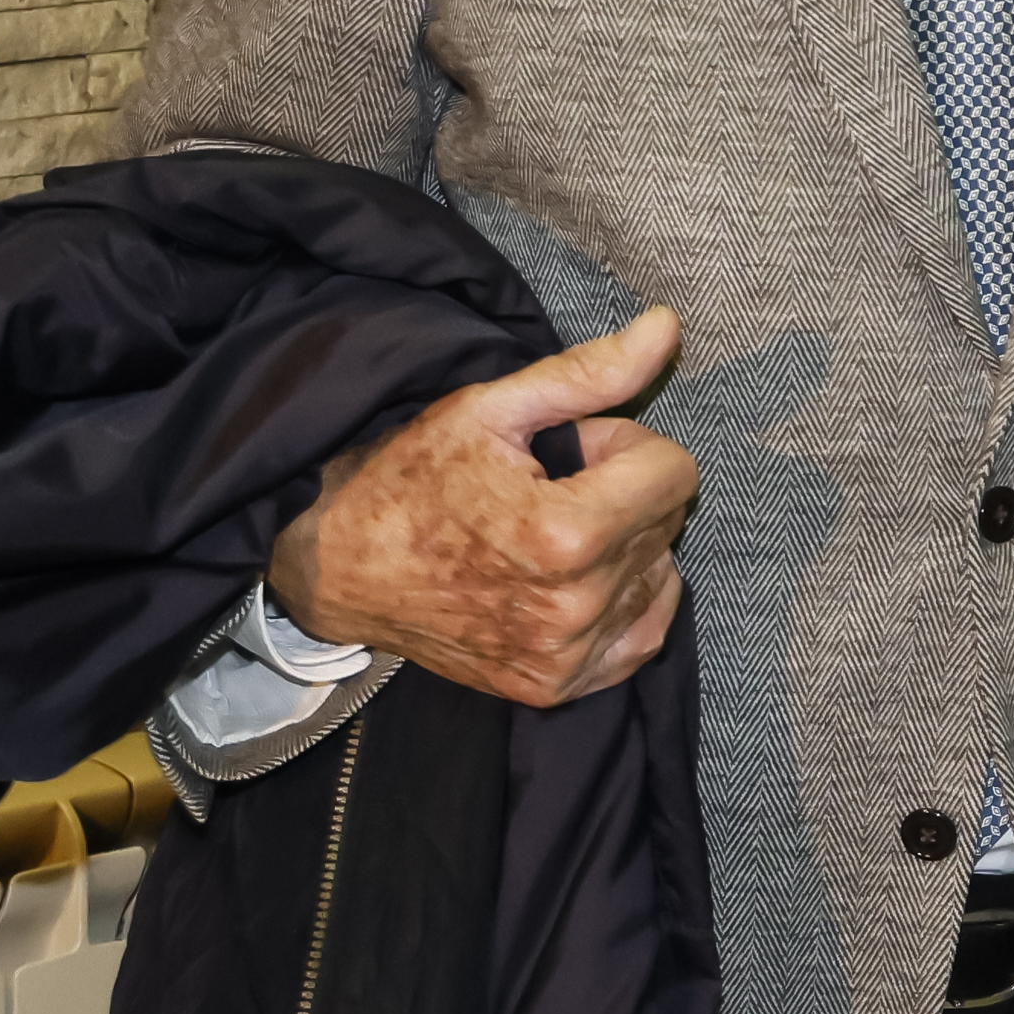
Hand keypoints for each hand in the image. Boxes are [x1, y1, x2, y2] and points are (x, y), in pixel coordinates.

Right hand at [265, 308, 696, 707]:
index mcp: (566, 534)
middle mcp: (575, 606)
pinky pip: (643, 635)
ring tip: (547, 535)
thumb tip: (669, 328)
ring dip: (622, 546)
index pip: (675, 473)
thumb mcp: (491, 409)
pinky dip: (624, 601)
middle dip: (621, 492)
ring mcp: (566, 655)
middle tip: (548, 489)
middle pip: (666, 522)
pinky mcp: (556, 686)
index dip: (623, 447)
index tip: (570, 451)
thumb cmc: (408, 480)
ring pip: (658, 574)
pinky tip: (573, 579)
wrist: (339, 569)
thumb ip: (590, 374)